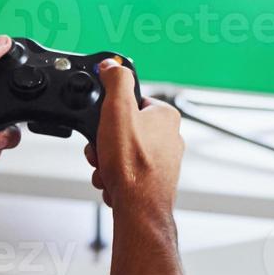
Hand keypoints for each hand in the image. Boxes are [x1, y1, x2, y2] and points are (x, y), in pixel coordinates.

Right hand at [83, 61, 183, 223]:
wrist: (140, 210)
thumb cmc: (132, 165)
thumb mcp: (118, 111)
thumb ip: (116, 82)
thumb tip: (112, 65)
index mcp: (166, 116)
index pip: (131, 103)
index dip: (110, 115)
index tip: (104, 127)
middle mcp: (170, 137)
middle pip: (123, 130)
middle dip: (106, 144)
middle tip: (103, 152)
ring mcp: (164, 160)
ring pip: (122, 153)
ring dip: (107, 163)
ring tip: (108, 171)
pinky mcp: (156, 180)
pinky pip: (127, 172)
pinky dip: (115, 178)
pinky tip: (113, 184)